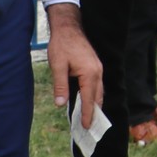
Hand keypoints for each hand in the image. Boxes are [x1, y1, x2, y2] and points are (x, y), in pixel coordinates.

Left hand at [43, 3, 103, 127]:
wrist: (69, 27)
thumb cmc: (62, 45)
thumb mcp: (57, 66)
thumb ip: (60, 86)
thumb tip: (60, 104)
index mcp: (89, 74)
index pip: (89, 99)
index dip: (86, 114)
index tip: (85, 127)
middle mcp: (97, 72)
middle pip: (98, 97)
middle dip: (94, 113)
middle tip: (90, 128)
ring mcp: (98, 69)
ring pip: (99, 91)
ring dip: (95, 105)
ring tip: (90, 118)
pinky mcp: (95, 67)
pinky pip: (97, 85)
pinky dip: (94, 96)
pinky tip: (89, 100)